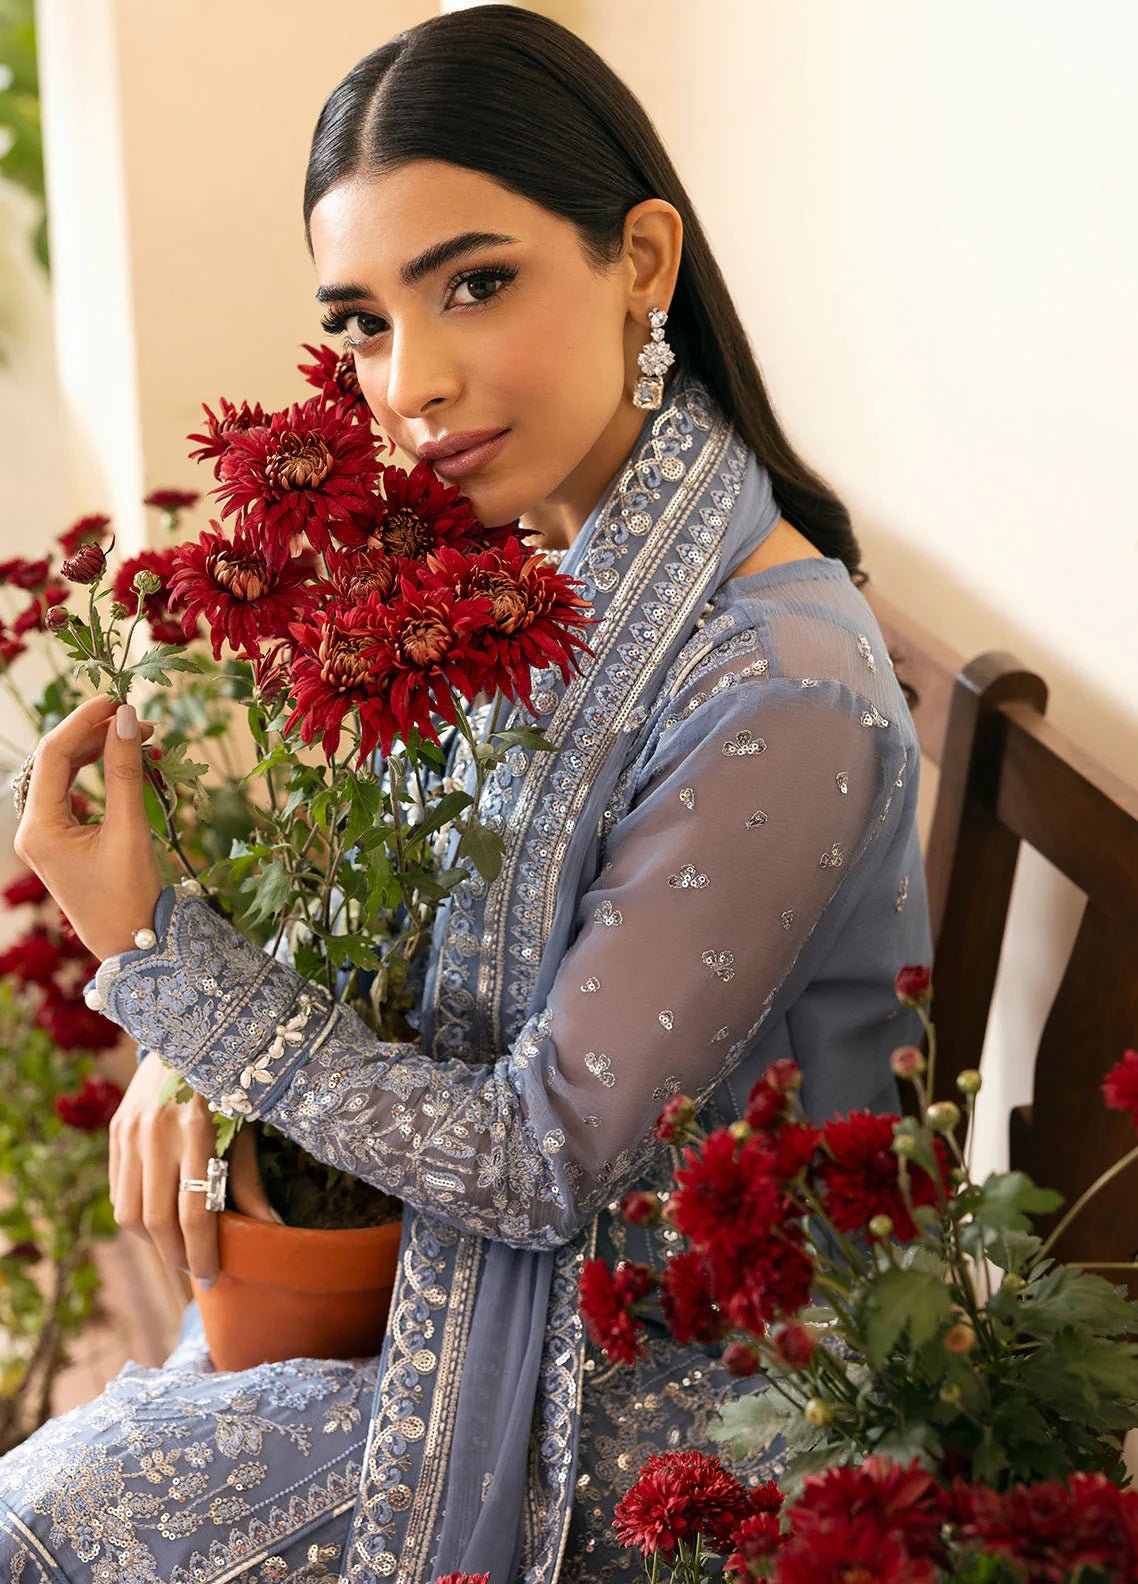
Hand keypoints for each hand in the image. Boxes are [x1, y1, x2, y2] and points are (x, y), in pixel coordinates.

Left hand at [13, 694, 164, 958]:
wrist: (133, 945)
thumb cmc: (131, 895)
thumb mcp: (130, 829)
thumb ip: (126, 770)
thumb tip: (126, 718)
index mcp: (39, 828)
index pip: (53, 755)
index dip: (83, 721)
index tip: (118, 699)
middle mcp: (33, 829)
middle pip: (56, 762)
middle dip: (95, 735)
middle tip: (139, 720)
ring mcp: (45, 836)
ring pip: (65, 775)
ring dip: (100, 753)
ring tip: (141, 740)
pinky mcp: (61, 841)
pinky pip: (73, 793)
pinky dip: (100, 776)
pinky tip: (128, 769)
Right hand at [109, 1052, 282, 1285]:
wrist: (189, 1035)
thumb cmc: (230, 1083)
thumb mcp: (246, 1126)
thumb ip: (248, 1181)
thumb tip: (271, 1232)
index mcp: (197, 1129)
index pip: (193, 1211)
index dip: (202, 1252)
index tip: (212, 1278)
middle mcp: (156, 1131)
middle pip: (157, 1220)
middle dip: (177, 1255)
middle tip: (197, 1269)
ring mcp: (130, 1131)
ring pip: (129, 1213)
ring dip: (154, 1242)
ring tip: (180, 1247)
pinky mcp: (116, 1130)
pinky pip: (119, 1192)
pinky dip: (138, 1216)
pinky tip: (161, 1220)